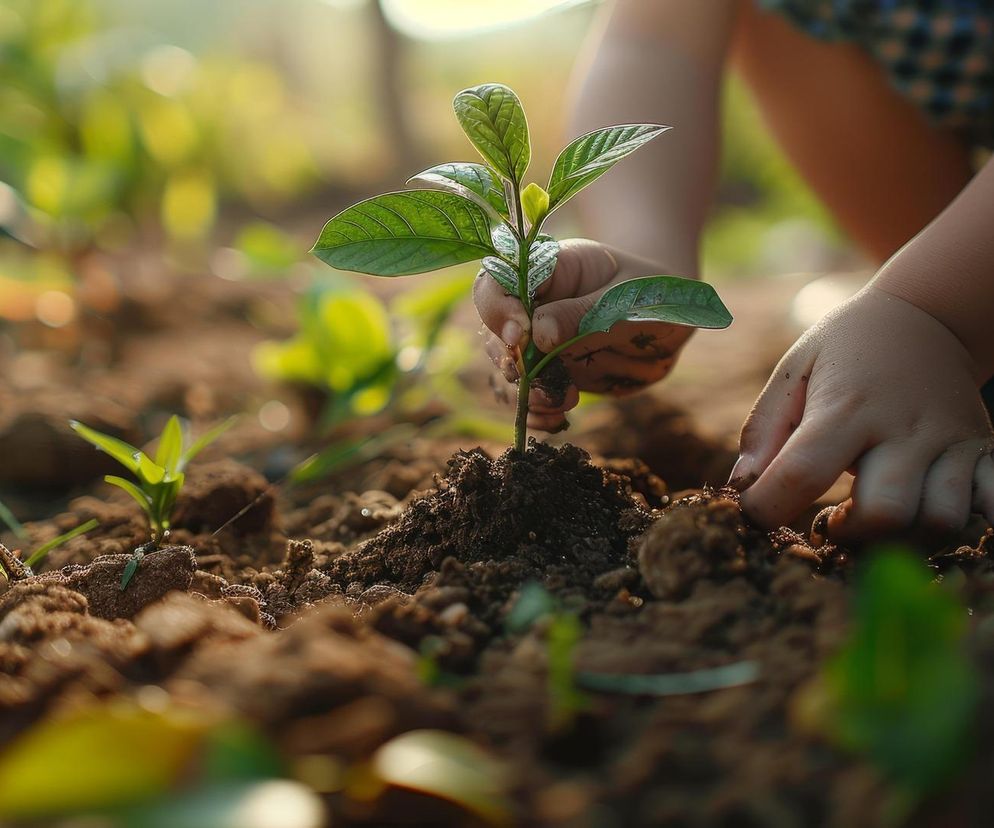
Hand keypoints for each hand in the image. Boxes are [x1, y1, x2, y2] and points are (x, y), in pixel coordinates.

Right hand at [475, 238, 694, 430]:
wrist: (668, 317)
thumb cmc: (649, 292)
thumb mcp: (625, 297)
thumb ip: (582, 313)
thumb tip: (537, 334)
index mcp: (547, 270)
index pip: (499, 281)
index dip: (498, 309)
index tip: (518, 335)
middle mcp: (533, 306)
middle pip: (494, 332)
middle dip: (510, 360)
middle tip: (533, 376)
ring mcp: (538, 342)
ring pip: (509, 370)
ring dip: (526, 392)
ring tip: (561, 400)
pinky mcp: (549, 374)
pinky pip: (529, 397)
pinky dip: (537, 413)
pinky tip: (555, 419)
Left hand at [731, 286, 993, 538]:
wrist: (926, 317)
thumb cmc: (845, 351)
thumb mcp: (794, 371)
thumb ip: (764, 430)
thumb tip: (741, 486)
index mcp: (847, 406)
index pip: (803, 472)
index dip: (769, 507)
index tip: (756, 515)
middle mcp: (905, 428)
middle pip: (887, 513)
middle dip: (853, 537)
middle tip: (832, 524)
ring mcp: (952, 443)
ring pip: (941, 521)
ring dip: (903, 537)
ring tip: (874, 516)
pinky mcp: (984, 452)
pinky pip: (991, 508)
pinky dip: (964, 524)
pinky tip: (927, 508)